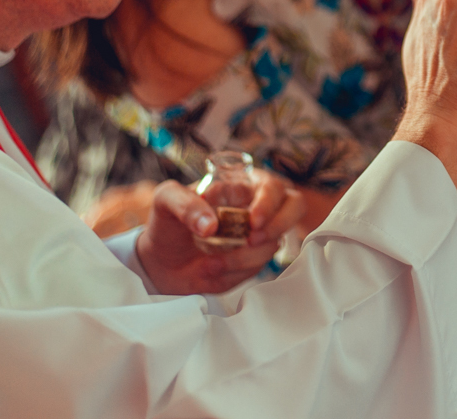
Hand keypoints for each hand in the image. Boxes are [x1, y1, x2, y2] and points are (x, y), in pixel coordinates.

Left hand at [135, 169, 304, 294]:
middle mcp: (256, 208)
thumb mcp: (165, 201)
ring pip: (275, 243)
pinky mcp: (254, 262)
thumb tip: (210, 225)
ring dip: (244, 257)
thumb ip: (185, 204)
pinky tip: (213, 269)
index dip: (268, 202)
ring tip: (211, 263)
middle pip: (295, 206)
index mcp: (242, 185)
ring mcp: (259, 236)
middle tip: (254, 239)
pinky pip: (260, 267)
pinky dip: (236, 271)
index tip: (253, 220)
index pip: (273, 186)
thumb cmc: (167, 224)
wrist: (161, 264)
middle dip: (280, 224)